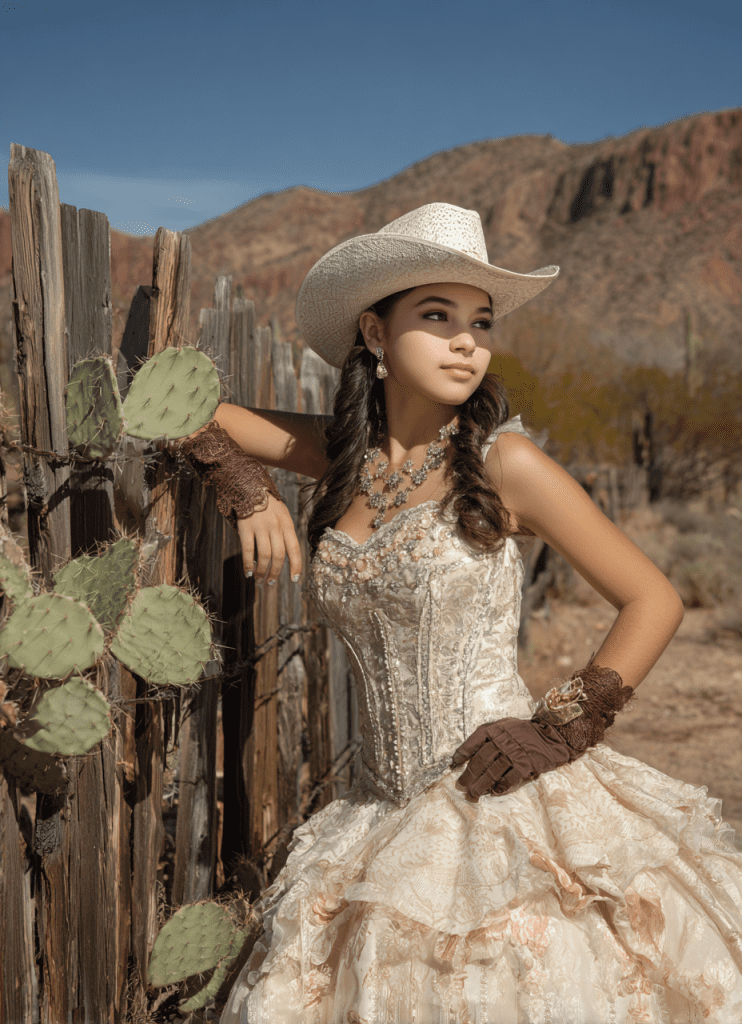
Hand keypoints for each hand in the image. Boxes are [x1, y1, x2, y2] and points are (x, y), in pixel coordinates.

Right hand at [236, 493, 302, 585]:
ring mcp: (261, 527)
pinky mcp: (246, 527)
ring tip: (259, 580)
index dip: (296, 566)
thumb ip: (284, 532)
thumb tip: (284, 555)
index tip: (294, 579)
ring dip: (262, 571)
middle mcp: (276, 527)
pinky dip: (248, 564)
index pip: (294, 549)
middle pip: (279, 556)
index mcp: (287, 524)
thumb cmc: (267, 503)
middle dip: (275, 573)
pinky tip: (248, 572)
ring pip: (265, 556)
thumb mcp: (282, 514)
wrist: (249, 485)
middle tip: (271, 583)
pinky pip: (248, 550)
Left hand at [450, 717, 574, 799]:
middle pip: (480, 760)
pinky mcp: (525, 765)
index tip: (454, 763)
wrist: (553, 736)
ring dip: (480, 785)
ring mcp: (514, 753)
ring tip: (473, 794)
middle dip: (469, 774)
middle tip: (462, 785)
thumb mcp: (506, 726)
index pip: (474, 740)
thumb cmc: (525, 732)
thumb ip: (490, 736)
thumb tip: (470, 754)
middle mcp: (503, 740)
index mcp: (496, 728)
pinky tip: (493, 792)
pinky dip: (499, 787)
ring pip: (492, 772)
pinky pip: (508, 779)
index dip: (462, 752)